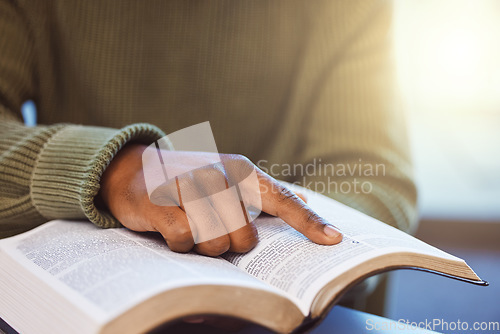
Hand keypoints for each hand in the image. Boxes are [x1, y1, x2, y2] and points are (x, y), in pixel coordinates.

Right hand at [98, 144, 341, 255]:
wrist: (133, 168)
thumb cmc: (188, 179)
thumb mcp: (228, 177)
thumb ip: (264, 191)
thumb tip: (304, 199)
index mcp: (239, 170)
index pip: (281, 199)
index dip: (309, 221)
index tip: (335, 240)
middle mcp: (217, 173)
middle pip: (244, 234)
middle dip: (231, 244)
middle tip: (215, 234)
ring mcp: (187, 185)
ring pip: (214, 240)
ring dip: (205, 246)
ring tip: (192, 230)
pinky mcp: (159, 201)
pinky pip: (183, 240)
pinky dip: (180, 243)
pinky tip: (172, 229)